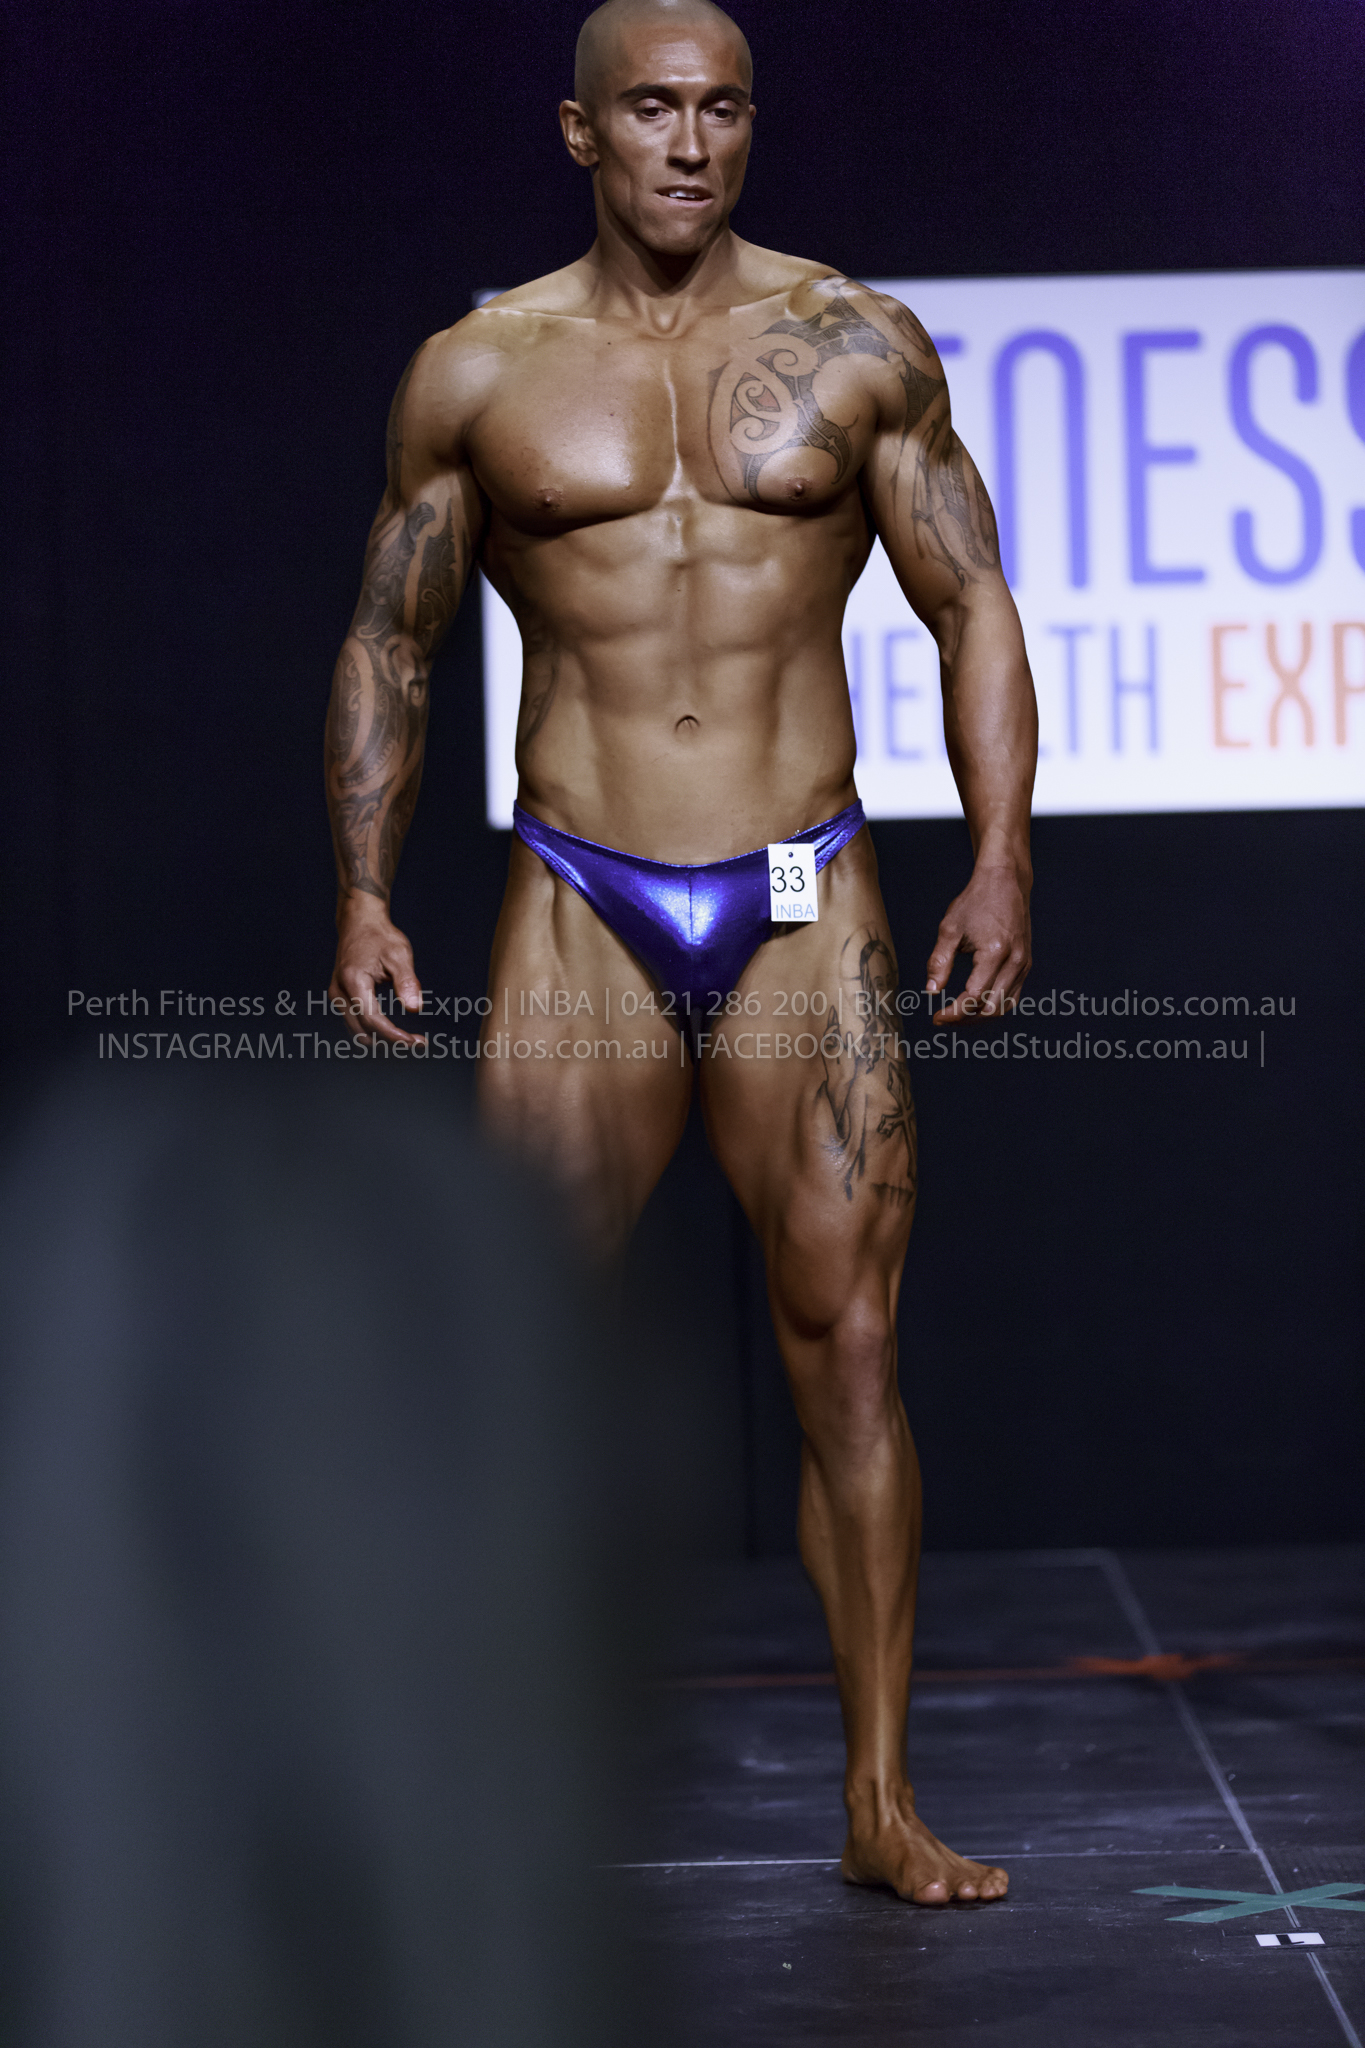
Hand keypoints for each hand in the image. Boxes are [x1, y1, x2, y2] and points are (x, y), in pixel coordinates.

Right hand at [329, 904, 425, 1046]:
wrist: (359, 922)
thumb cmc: (381, 937)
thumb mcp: (399, 954)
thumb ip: (407, 982)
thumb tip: (415, 1009)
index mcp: (353, 981)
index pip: (372, 1020)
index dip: (394, 1036)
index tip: (416, 1042)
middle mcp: (339, 992)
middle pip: (363, 1032)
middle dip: (390, 1043)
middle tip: (419, 1044)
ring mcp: (336, 997)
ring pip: (357, 1032)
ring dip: (382, 1041)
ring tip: (409, 1041)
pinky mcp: (340, 998)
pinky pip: (355, 1024)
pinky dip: (374, 1033)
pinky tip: (394, 1033)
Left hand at [926, 862, 1030, 1025]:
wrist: (1005, 882)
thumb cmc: (976, 902)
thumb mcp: (949, 929)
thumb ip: (939, 962)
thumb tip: (931, 991)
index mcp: (995, 952)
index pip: (973, 997)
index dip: (953, 1013)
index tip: (936, 1017)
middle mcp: (1015, 962)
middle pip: (991, 1009)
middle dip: (965, 1020)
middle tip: (943, 1019)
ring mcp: (1024, 964)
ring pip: (1004, 1006)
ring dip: (979, 1017)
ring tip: (956, 1016)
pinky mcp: (1026, 964)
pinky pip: (1011, 995)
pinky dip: (992, 1006)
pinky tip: (973, 1005)